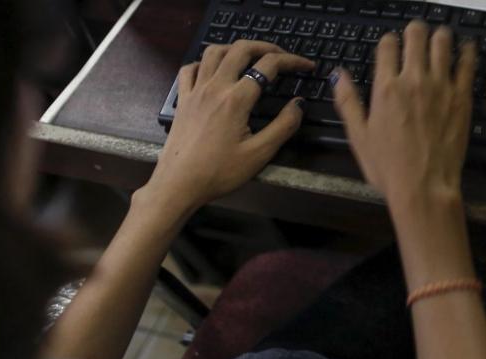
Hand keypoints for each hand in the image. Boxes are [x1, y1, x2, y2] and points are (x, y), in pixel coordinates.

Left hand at [147, 41, 314, 209]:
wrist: (179, 183)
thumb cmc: (220, 172)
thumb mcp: (259, 154)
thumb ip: (283, 126)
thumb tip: (299, 104)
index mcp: (237, 98)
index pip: (268, 66)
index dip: (291, 61)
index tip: (306, 66)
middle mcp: (215, 87)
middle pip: (241, 49)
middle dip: (265, 47)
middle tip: (282, 56)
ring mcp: (195, 90)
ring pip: (213, 52)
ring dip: (235, 48)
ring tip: (250, 57)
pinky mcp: (182, 100)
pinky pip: (190, 69)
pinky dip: (204, 62)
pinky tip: (213, 72)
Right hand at [331, 21, 475, 209]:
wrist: (424, 187)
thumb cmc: (390, 168)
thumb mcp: (359, 137)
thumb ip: (348, 102)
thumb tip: (338, 76)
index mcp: (386, 88)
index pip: (387, 45)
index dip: (388, 42)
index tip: (391, 47)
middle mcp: (413, 81)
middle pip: (416, 34)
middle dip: (414, 32)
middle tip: (415, 38)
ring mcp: (441, 87)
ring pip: (442, 41)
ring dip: (439, 36)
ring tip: (438, 41)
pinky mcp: (462, 97)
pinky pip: (467, 63)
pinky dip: (467, 52)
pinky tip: (465, 50)